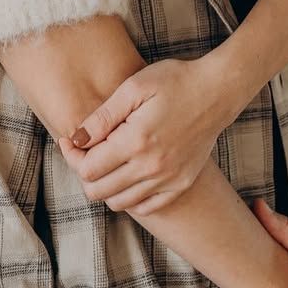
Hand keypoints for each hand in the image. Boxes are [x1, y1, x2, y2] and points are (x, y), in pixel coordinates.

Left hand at [58, 57, 227, 214]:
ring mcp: (169, 180)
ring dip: (105, 186)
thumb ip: (102, 117)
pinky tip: (128, 173)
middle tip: (85, 150)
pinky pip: (146, 206)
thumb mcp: (133, 88)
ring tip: (106, 160)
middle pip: (99, 191)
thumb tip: (76, 138)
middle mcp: (152, 168)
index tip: (70, 139)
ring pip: (120, 202)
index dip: (72, 155)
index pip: (88, 169)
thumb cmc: (175, 81)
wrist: (218, 90)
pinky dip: (130, 196)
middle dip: (84, 172)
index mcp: (136, 142)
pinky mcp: (181, 184)